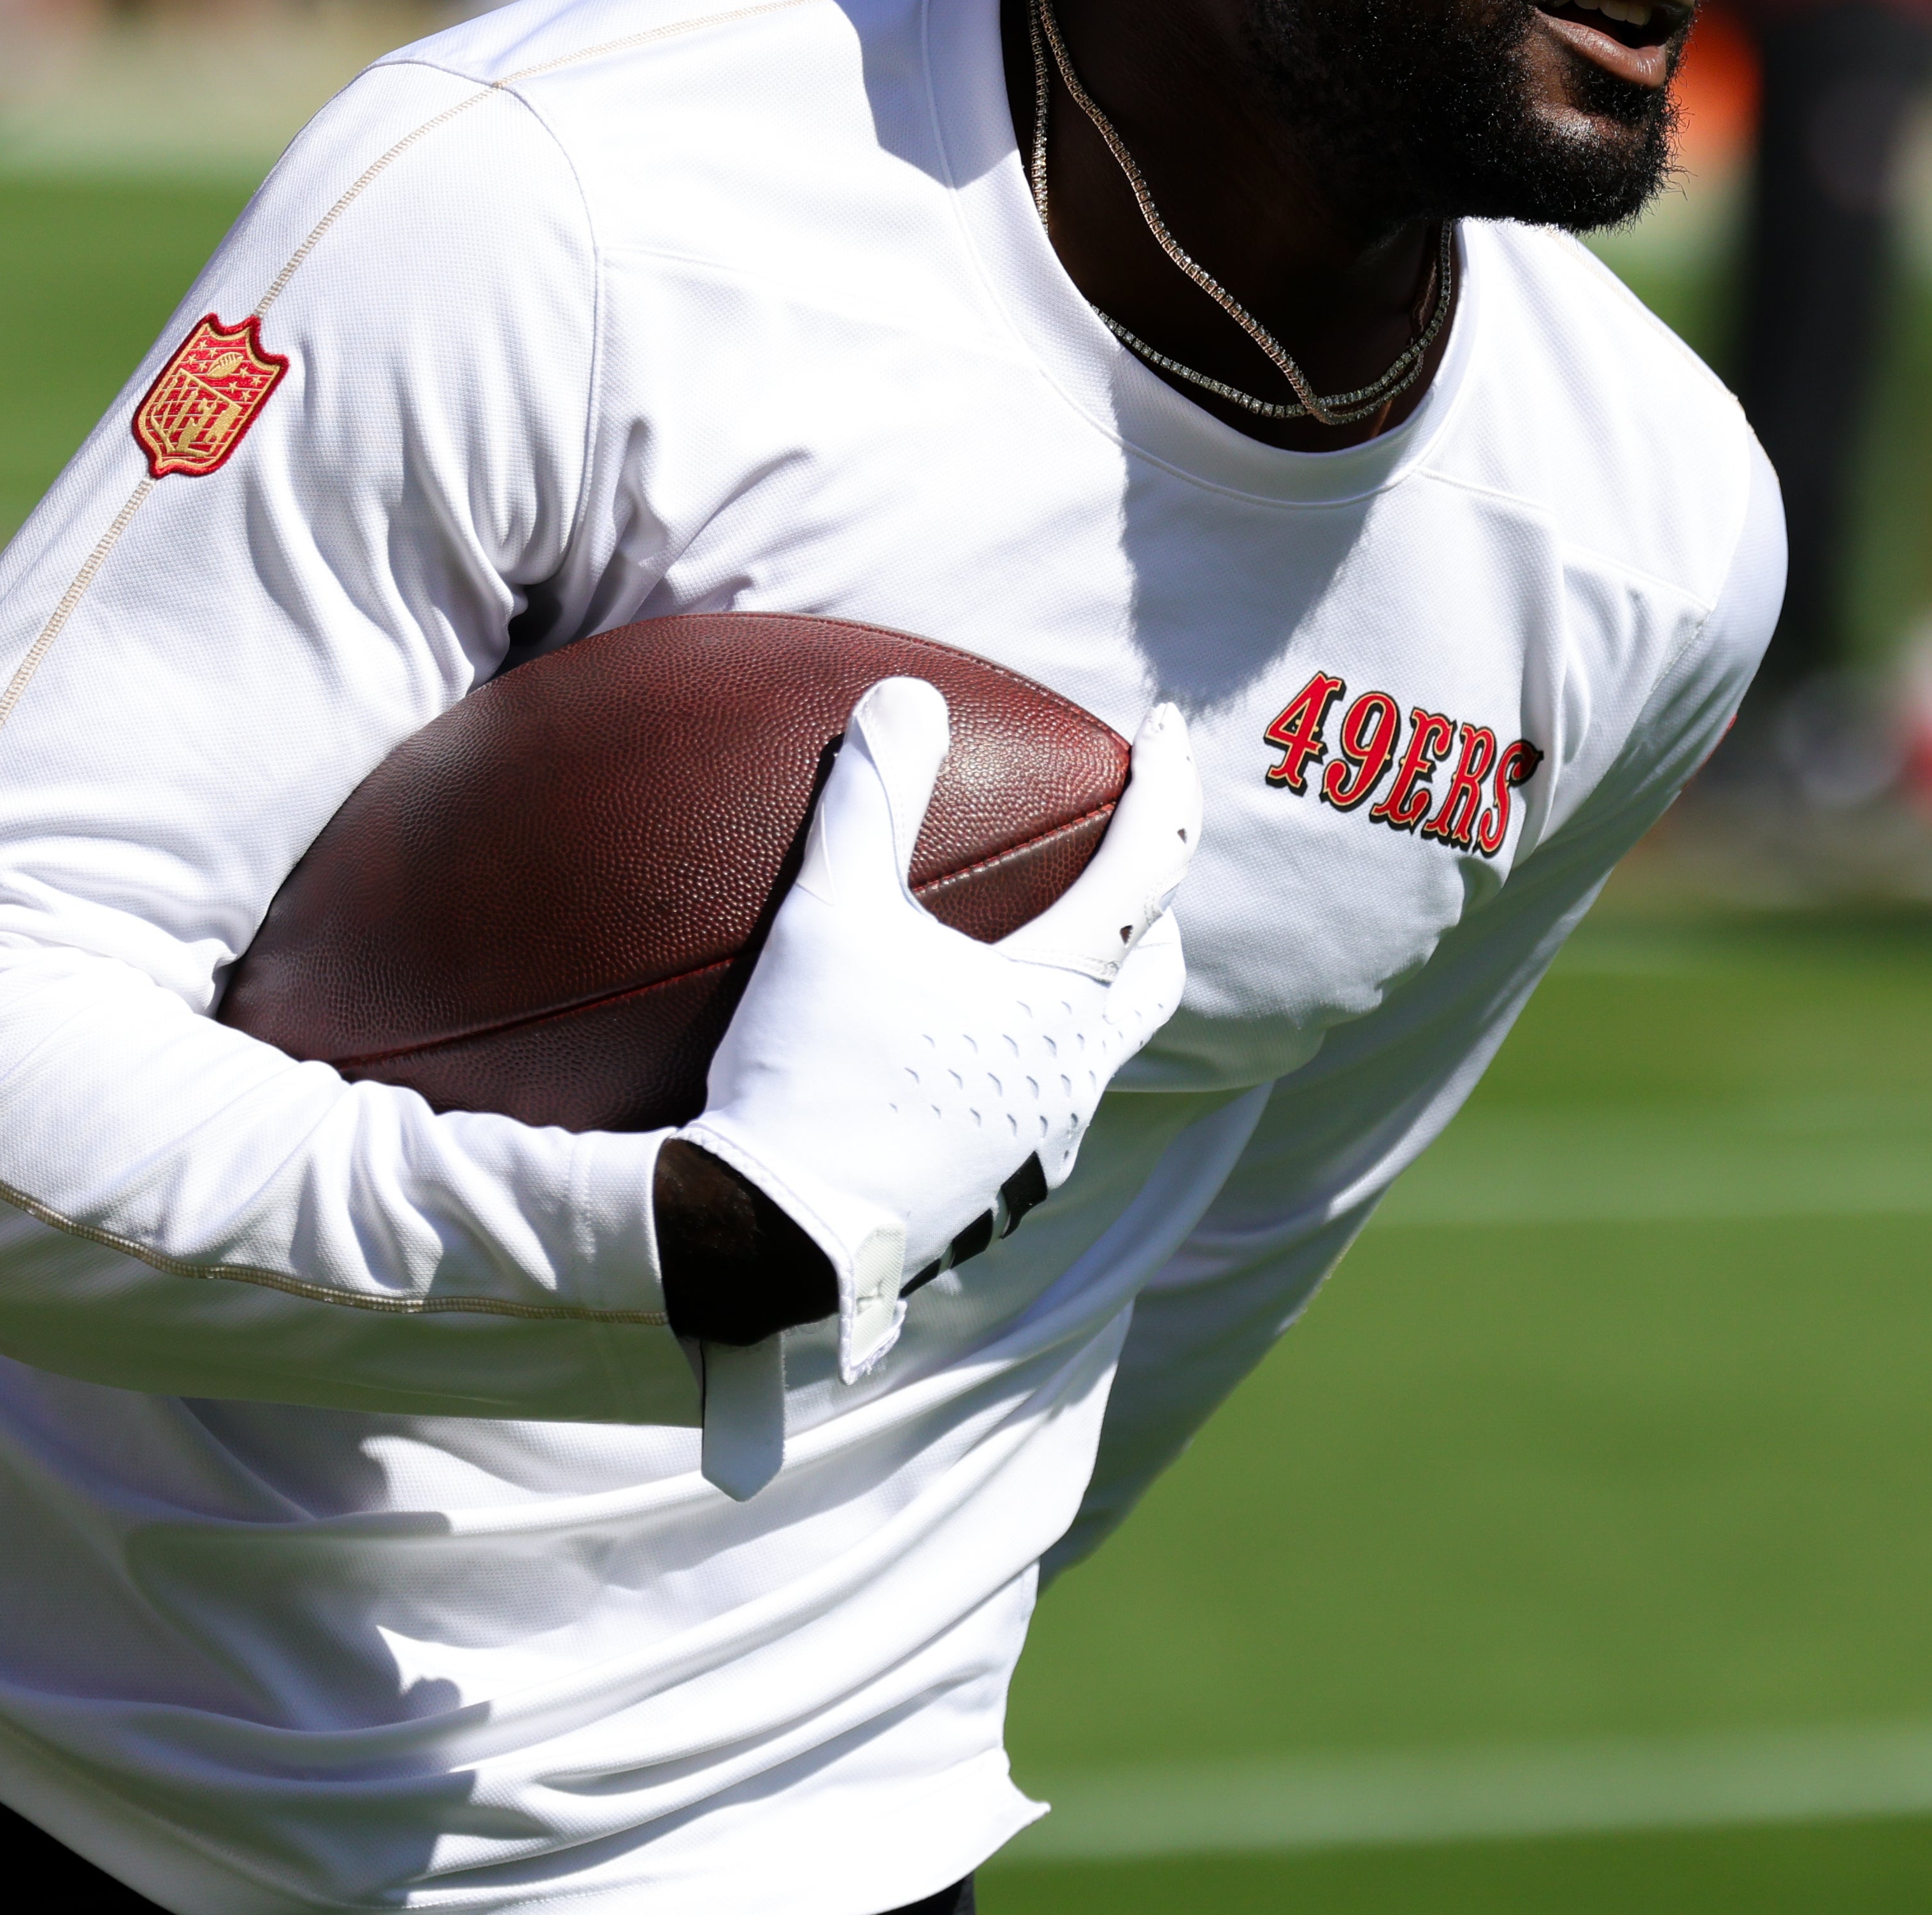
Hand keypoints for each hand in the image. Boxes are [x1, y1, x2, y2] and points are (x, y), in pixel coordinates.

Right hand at [677, 679, 1199, 1378]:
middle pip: (1150, 974)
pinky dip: (1017, 1053)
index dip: (1167, 785)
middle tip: (1117, 852)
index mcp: (1062, 1002)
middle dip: (1148, 906)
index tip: (1163, 728)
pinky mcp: (990, 1197)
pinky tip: (948, 1045)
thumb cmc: (811, 1068)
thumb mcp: (830, 916)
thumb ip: (872, 799)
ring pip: (1091, 1048)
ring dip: (1077, 988)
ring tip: (1019, 948)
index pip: (1151, 868)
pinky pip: (1030, 1106)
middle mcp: (1072, 1079)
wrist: (764, 1236)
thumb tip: (907, 695)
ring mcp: (1036, 1150)